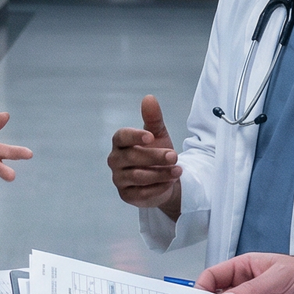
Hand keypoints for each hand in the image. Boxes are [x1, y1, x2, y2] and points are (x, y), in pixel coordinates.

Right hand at [108, 95, 181, 213]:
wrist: (164, 179)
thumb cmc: (157, 153)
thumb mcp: (158, 135)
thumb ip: (153, 118)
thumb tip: (149, 98)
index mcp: (120, 143)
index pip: (121, 137)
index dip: (134, 136)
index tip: (151, 137)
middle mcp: (115, 160)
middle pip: (132, 157)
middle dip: (155, 157)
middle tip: (174, 156)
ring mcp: (119, 179)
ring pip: (138, 176)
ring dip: (160, 174)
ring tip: (178, 170)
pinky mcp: (126, 195)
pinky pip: (141, 193)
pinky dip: (158, 188)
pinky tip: (170, 184)